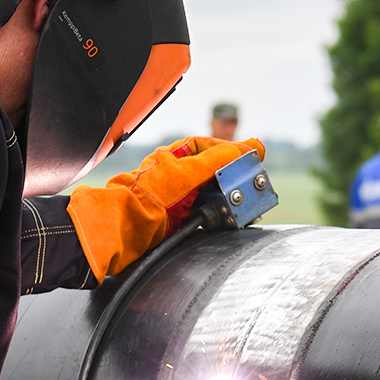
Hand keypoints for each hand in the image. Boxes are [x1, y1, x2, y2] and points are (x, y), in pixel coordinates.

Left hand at [66, 137, 266, 278]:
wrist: (123, 231)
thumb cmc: (145, 198)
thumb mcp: (184, 174)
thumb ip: (215, 161)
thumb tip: (244, 149)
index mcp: (175, 158)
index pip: (211, 148)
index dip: (233, 151)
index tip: (255, 153)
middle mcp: (178, 176)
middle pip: (216, 171)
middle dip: (237, 176)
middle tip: (256, 180)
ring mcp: (180, 198)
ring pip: (215, 192)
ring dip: (233, 197)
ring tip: (249, 201)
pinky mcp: (182, 219)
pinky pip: (210, 213)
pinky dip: (223, 215)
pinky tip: (233, 217)